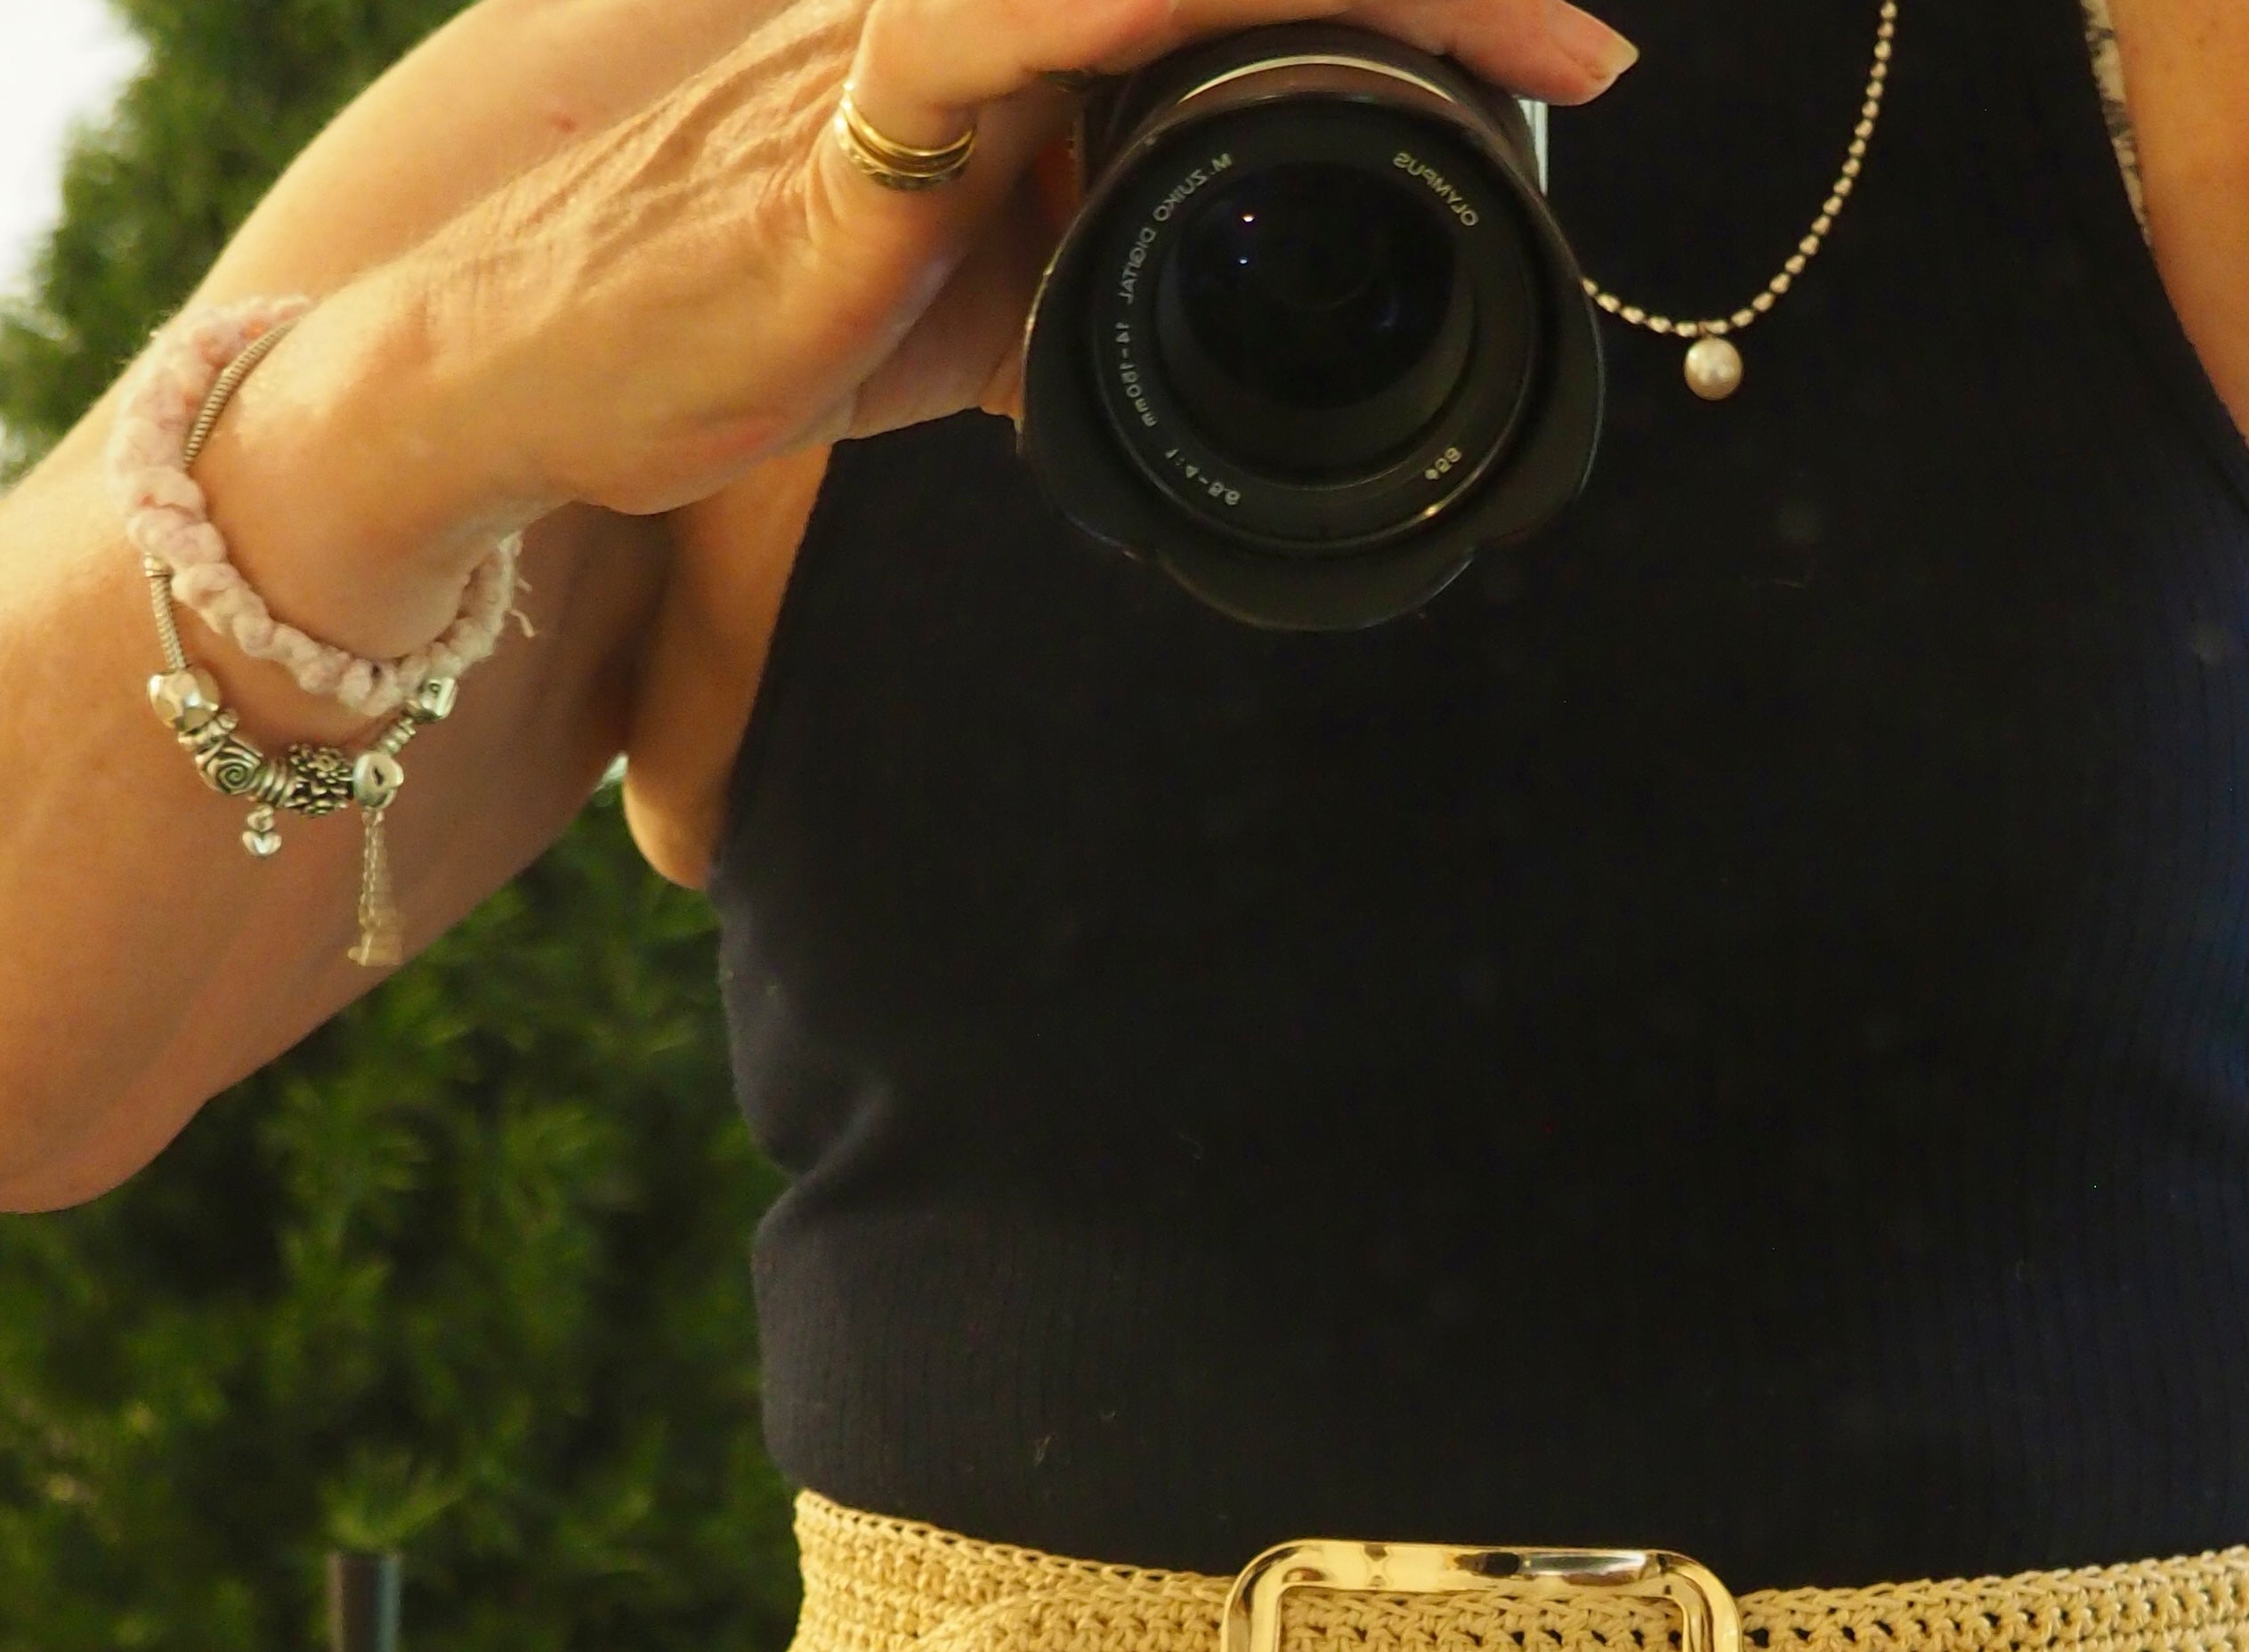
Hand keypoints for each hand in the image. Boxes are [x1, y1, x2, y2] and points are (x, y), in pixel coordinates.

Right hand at [383, 0, 1636, 528]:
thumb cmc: (736, 339)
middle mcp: (981, 24)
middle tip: (1583, 43)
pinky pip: (1021, 37)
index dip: (1391, 17)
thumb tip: (1156, 354)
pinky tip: (1252, 24)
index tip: (1550, 62)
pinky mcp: (863, 142)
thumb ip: (1063, 302)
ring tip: (1525, 33)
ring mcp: (923, 61)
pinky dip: (1153, 18)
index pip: (1227, 5)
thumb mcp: (955, 328)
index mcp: (1018, 55)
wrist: (546, 380)